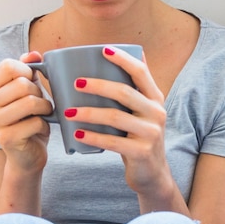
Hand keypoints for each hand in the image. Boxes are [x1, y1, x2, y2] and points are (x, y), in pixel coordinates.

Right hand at [0, 52, 52, 173]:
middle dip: (40, 94)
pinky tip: (38, 129)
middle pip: (22, 84)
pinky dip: (45, 125)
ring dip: (45, 108)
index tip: (33, 84)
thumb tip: (33, 54)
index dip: (29, 72)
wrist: (29, 153)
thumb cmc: (31, 116)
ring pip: (31, 102)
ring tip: (43, 114)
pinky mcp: (5, 138)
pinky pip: (36, 122)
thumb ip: (30, 69)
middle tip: (40, 105)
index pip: (9, 66)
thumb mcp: (31, 89)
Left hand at [61, 46, 171, 200]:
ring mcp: (151, 132)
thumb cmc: (140, 137)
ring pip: (116, 117)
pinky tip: (77, 134)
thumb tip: (131, 54)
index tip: (104, 50)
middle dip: (98, 86)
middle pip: (125, 92)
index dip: (123, 59)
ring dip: (89, 113)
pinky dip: (93, 137)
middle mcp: (156, 112)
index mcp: (155, 98)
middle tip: (76, 83)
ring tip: (68, 112)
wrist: (152, 173)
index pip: (141, 72)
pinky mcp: (142, 151)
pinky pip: (113, 142)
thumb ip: (137, 89)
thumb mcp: (144, 112)